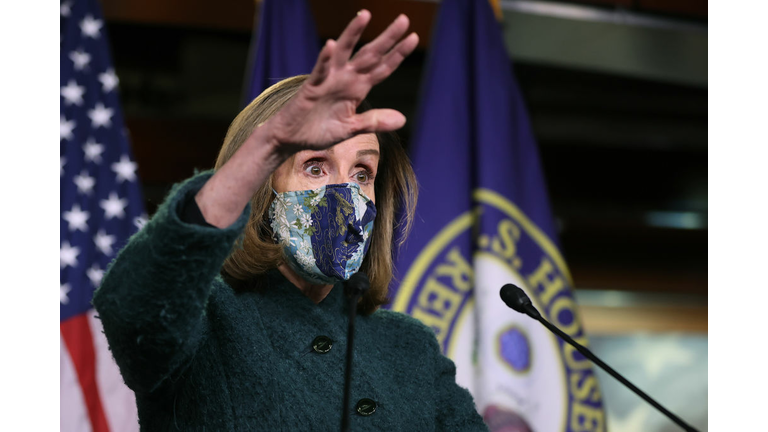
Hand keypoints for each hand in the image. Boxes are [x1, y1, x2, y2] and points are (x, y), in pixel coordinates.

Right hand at [265, 10, 418, 153]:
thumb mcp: (351, 128)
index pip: (382, 68)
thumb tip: (402, 119)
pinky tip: (332, 45)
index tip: (414, 37)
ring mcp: (329, 80)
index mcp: (358, 89)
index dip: (398, 54)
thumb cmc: (320, 130)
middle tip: (404, 19)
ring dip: (353, 33)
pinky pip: (319, 70)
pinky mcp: (311, 86)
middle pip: (370, 54)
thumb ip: (374, 121)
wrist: (292, 138)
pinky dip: (325, 58)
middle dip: (386, 38)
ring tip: (365, 15)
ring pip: (344, 52)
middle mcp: (346, 79)